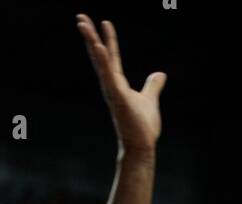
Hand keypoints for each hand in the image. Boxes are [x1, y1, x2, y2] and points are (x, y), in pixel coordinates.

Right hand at [77, 15, 165, 154]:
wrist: (141, 147)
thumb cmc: (142, 128)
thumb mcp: (150, 99)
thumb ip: (153, 86)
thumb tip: (160, 74)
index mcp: (118, 84)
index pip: (112, 57)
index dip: (109, 39)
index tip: (105, 22)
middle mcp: (111, 85)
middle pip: (99, 55)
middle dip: (90, 36)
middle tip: (81, 17)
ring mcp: (112, 91)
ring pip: (100, 62)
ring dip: (91, 42)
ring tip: (83, 24)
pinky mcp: (117, 98)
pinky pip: (109, 77)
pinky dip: (104, 62)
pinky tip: (99, 47)